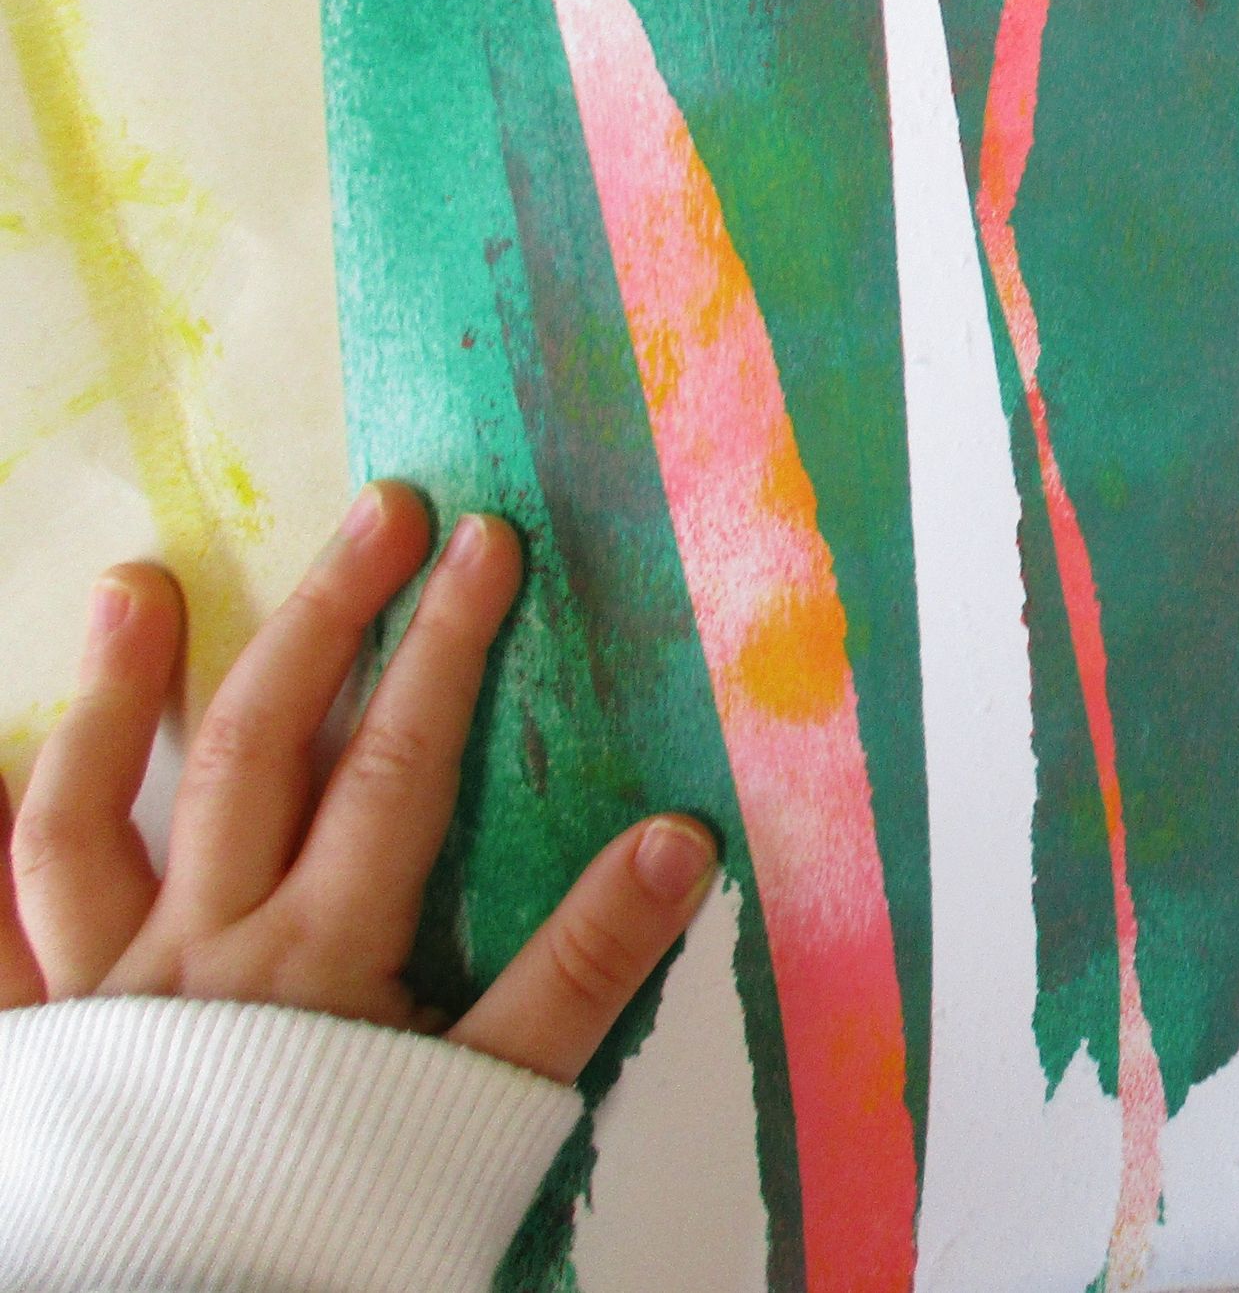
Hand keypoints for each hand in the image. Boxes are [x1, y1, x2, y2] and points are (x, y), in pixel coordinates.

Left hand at [1, 483, 714, 1081]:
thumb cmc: (337, 1231)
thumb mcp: (481, 1113)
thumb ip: (577, 978)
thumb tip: (676, 841)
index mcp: (316, 959)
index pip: (395, 765)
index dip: (446, 645)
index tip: (490, 540)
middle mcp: (194, 953)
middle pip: (256, 753)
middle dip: (325, 621)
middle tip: (378, 514)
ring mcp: (90, 1000)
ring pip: (84, 822)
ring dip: (116, 697)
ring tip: (140, 588)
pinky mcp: (23, 1060)